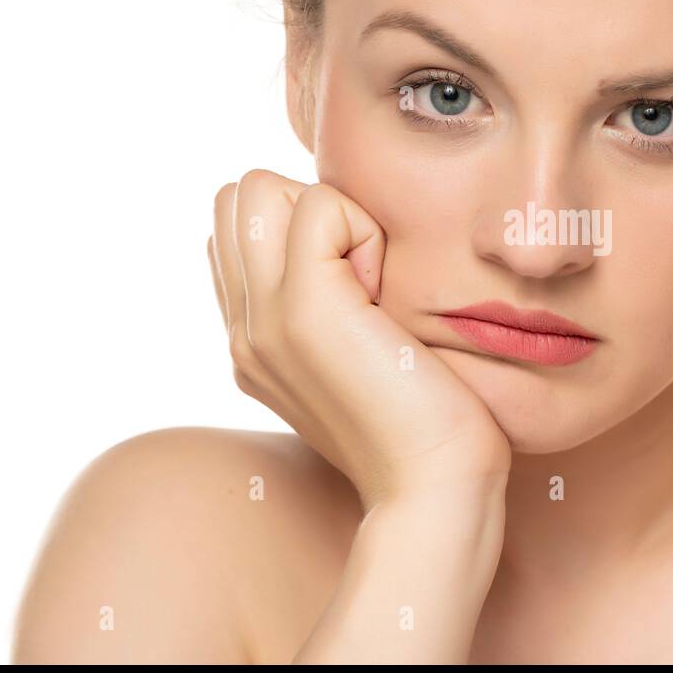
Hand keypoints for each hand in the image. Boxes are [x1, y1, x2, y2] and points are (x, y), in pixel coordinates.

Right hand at [208, 169, 510, 511]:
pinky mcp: (304, 310)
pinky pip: (318, 203)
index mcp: (250, 339)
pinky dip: (365, 229)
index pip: (238, 227)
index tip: (357, 285)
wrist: (434, 484)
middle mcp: (242, 329)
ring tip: (372, 283)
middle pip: (238, 197)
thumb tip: (340, 242)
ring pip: (259, 188)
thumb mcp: (360, 354)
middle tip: (364, 276)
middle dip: (307, 209)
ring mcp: (263, 319)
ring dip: (330, 215)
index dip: (302, 228)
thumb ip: (331, 304)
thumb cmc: (425, 419)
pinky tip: (387, 294)